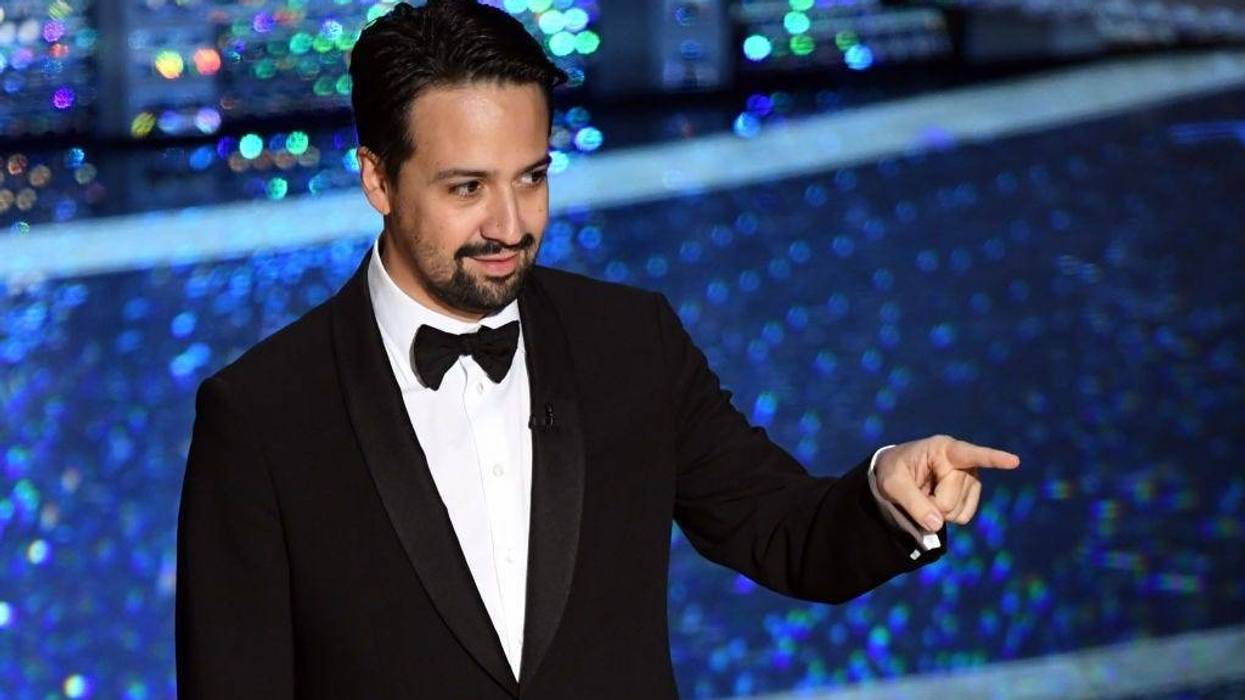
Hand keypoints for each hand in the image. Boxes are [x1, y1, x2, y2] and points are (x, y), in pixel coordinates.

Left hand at [874, 434, 1019, 530]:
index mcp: (942, 449)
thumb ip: (912, 503)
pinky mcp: (972, 492)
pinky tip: (938, 502)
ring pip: (958, 511)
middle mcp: (963, 461)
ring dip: (939, 511)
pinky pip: (963, 517)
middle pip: (950, 499)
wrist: (897, 474)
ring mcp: (971, 477)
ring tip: (926, 493)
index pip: (971, 454)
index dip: (993, 458)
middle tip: (915, 493)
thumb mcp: (892, 484)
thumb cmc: (893, 471)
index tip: (1014, 461)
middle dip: (931, 505)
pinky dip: (948, 517)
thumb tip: (937, 525)